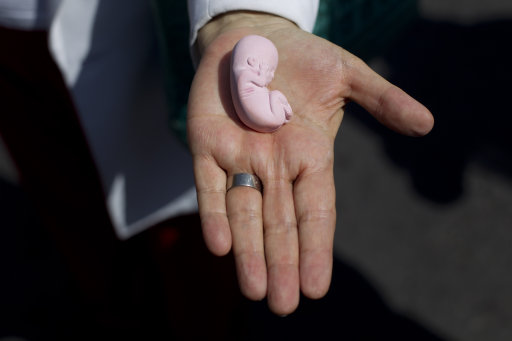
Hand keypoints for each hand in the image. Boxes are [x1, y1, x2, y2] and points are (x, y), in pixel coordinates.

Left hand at [187, 12, 432, 314]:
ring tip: (255, 291)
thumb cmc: (302, 59)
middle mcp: (275, 165)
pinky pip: (208, 185)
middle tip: (283, 306)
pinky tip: (220, 246)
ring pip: (244, 214)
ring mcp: (239, 156)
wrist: (252, 39)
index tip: (317, 286)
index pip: (315, 210)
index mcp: (309, 154)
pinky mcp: (205, 145)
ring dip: (248, 253)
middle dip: (281, 264)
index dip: (316, 247)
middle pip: (280, 223)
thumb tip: (426, 124)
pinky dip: (213, 214)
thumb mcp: (345, 74)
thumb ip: (381, 99)